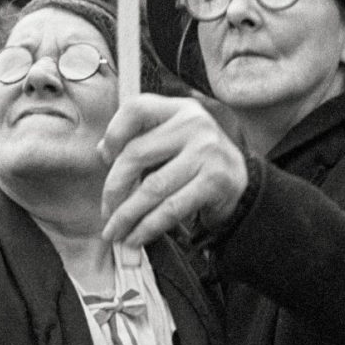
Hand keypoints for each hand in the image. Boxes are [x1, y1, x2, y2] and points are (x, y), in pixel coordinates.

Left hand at [97, 95, 248, 247]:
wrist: (241, 182)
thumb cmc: (194, 160)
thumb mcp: (170, 141)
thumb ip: (138, 141)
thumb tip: (103, 151)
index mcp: (178, 108)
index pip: (136, 109)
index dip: (114, 134)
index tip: (106, 160)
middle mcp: (194, 124)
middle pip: (136, 153)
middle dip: (114, 188)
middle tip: (106, 211)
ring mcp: (207, 152)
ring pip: (152, 187)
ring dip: (127, 215)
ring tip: (114, 231)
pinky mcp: (215, 181)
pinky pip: (171, 208)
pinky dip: (148, 227)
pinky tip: (136, 237)